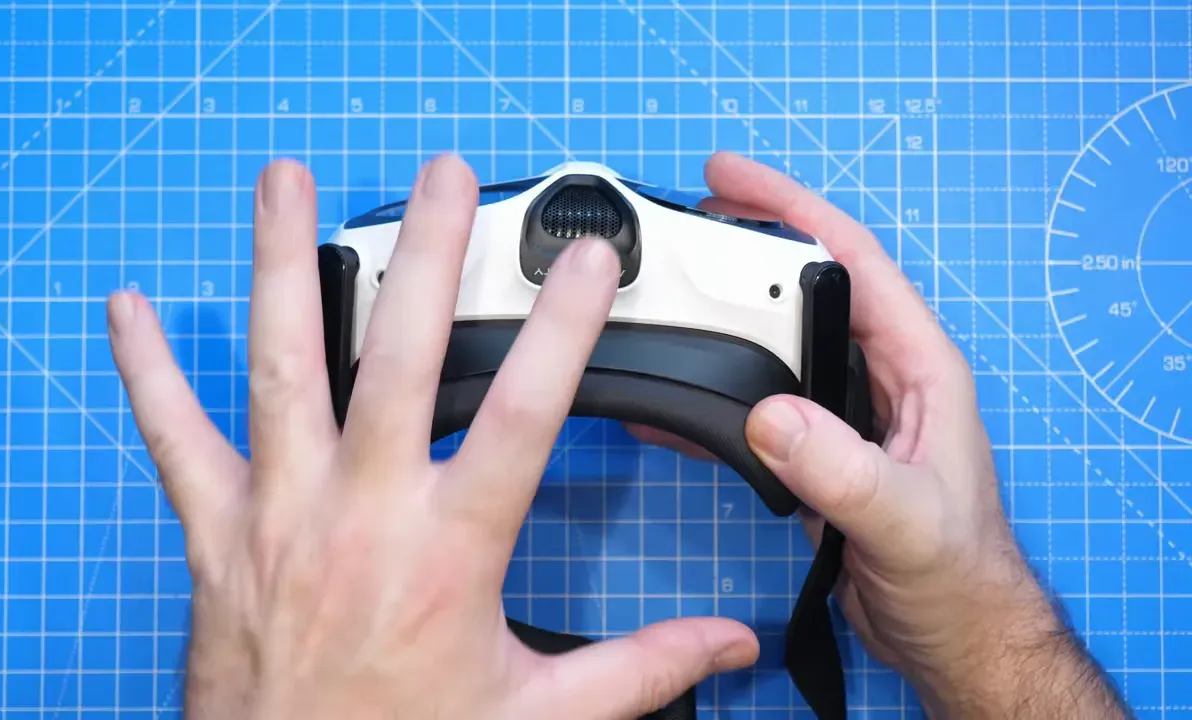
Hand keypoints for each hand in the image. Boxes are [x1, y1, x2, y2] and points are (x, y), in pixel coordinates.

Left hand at [107, 154, 760, 719]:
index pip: (520, 418)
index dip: (561, 332)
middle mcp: (360, 514)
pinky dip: (149, 372)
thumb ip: (638, 668)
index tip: (585, 263)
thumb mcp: (537, 717)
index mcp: (447, 552)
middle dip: (426, 258)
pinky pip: (176, 439)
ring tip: (286, 183)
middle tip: (442, 178)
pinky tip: (128, 310)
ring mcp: (281, 512)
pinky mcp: (219, 531)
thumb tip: (724, 645)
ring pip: (282, 367)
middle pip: (396, 359)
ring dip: (285, 267)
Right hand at [635, 151, 1128, 716]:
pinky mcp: (818, 449)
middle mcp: (880, 374)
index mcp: (918, 365)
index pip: (852, 260)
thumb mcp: (905, 520)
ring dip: (724, 316)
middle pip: (805, 286)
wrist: (950, 635)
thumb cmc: (957, 576)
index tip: (729, 176)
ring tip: (669, 296)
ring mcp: (845, 411)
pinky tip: (673, 399)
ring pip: (776, 341)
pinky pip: (758, 401)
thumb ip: (843, 470)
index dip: (791, 208)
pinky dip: (714, 393)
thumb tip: (770, 414)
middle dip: (746, 246)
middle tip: (683, 224)